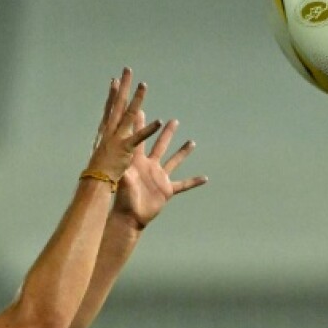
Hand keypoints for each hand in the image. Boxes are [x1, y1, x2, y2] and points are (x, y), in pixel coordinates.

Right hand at [84, 68, 164, 182]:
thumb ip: (106, 142)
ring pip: (129, 114)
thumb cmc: (98, 170)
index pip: (110, 108)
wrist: (95, 183)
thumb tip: (105, 138)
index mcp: (106, 131)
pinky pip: (139, 137)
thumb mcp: (102, 152)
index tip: (115, 79)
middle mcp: (111, 130)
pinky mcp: (125, 148)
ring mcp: (118, 138)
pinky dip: (149, 129)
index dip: (113, 93)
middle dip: (123, 86)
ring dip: (137, 99)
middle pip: (118, 104)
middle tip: (127, 70)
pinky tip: (159, 121)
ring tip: (143, 85)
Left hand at [114, 109, 205, 228]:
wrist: (129, 217)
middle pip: (161, 145)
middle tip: (173, 120)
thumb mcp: (123, 181)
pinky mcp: (167, 190)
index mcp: (138, 162)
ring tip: (192, 142)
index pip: (140, 139)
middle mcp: (150, 166)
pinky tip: (205, 178)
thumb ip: (125, 168)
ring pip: (174, 161)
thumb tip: (122, 158)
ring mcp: (160, 177)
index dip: (141, 126)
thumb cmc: (122, 199)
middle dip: (167, 133)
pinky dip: (194, 181)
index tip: (141, 110)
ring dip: (183, 152)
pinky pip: (183, 184)